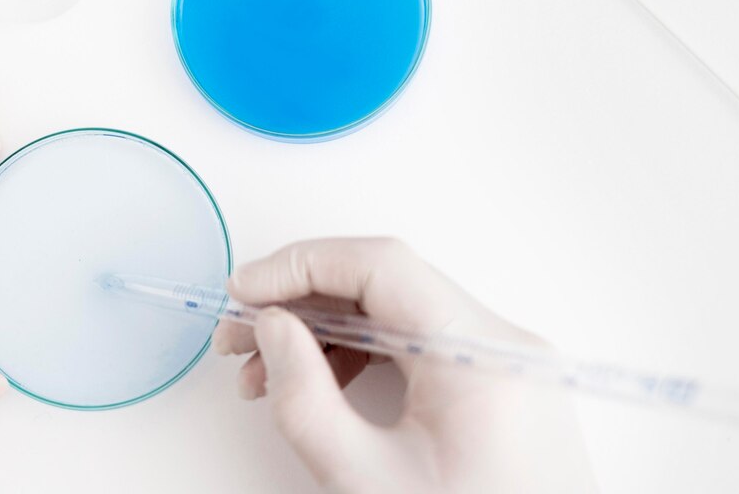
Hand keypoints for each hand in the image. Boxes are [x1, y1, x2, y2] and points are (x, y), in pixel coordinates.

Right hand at [213, 238, 597, 493]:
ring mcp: (502, 364)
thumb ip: (304, 399)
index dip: (299, 267)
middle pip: (383, 287)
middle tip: (237, 339)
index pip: (380, 266)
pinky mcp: (493, 387)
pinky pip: (416, 347)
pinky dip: (358, 357)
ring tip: (262, 376)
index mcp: (479, 355)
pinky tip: (313, 388)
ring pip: (395, 315)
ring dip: (321, 334)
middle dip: (300, 306)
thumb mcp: (366, 480)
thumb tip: (272, 328)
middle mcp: (502, 344)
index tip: (242, 293)